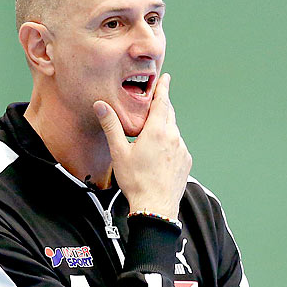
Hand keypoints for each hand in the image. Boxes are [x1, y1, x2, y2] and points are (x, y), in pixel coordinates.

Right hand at [94, 73, 190, 219]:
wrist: (156, 208)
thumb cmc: (137, 182)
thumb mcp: (119, 152)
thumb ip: (111, 126)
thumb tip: (101, 106)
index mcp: (158, 130)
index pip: (162, 102)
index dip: (163, 88)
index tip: (166, 79)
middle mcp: (174, 137)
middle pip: (169, 114)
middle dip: (163, 106)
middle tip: (157, 100)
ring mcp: (182, 150)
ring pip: (173, 131)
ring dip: (164, 127)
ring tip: (152, 132)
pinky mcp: (186, 162)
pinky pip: (178, 146)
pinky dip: (169, 143)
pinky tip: (159, 153)